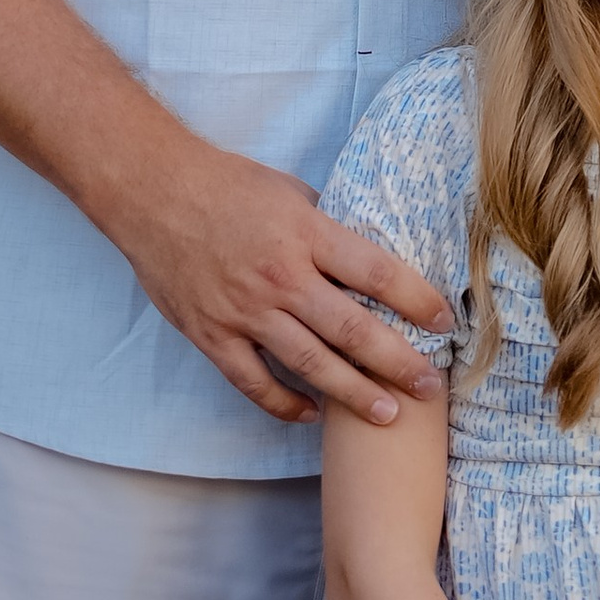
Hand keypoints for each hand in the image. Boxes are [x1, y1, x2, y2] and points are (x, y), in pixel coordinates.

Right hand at [110, 133, 448, 427]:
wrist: (154, 192)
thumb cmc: (226, 185)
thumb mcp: (291, 193)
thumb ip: (327, 230)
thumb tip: (365, 260)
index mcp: (307, 235)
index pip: (376, 273)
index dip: (416, 300)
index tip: (445, 321)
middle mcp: (282, 277)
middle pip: (353, 329)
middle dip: (398, 362)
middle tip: (431, 386)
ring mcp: (245, 311)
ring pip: (311, 364)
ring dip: (353, 393)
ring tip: (386, 414)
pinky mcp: (213, 335)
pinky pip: (254, 382)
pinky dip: (284, 404)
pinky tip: (311, 414)